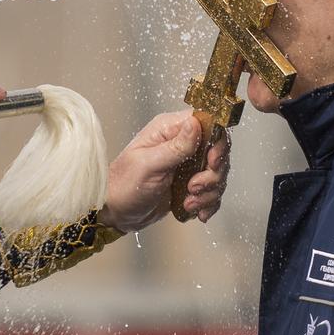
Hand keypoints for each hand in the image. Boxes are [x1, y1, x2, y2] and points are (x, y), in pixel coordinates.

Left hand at [98, 111, 228, 232]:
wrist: (116, 212)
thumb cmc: (123, 185)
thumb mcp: (149, 165)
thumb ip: (175, 146)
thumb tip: (195, 123)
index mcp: (168, 130)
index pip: (206, 122)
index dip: (216, 141)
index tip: (212, 162)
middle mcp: (180, 143)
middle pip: (217, 150)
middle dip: (212, 173)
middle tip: (193, 186)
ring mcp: (187, 164)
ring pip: (216, 173)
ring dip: (208, 191)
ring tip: (189, 202)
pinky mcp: (190, 183)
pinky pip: (211, 190)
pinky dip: (208, 202)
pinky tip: (195, 210)